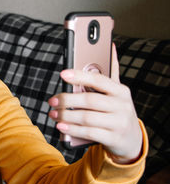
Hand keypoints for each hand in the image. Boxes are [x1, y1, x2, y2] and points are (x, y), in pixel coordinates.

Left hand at [48, 44, 142, 163]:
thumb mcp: (116, 92)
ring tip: (53, 113)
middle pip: (89, 100)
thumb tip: (109, 44)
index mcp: (121, 90)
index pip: (99, 80)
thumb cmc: (117, 110)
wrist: (131, 139)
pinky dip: (72, 129)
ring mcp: (119, 123)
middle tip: (52, 100)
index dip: (80, 76)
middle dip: (67, 100)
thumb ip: (110, 71)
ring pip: (87, 118)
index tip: (62, 74)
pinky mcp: (114, 138)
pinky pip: (89, 133)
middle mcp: (122, 106)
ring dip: (66, 116)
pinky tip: (61, 126)